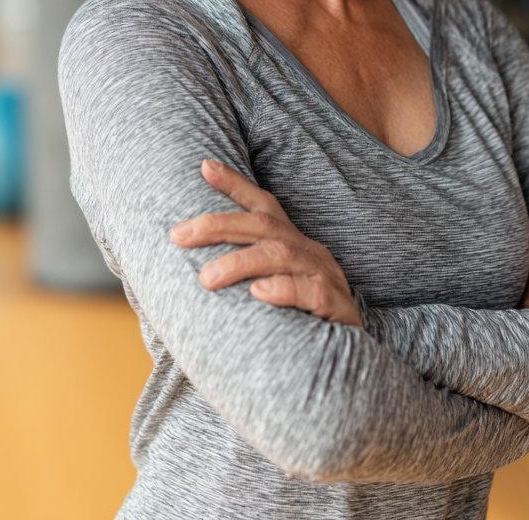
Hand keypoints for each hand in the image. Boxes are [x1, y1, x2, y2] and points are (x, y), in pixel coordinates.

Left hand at [170, 159, 361, 326]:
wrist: (350, 364)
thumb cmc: (301, 324)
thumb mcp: (272, 288)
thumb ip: (243, 276)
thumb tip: (191, 272)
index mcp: (291, 243)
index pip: (262, 206)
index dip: (235, 184)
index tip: (204, 165)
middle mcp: (308, 252)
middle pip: (263, 225)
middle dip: (219, 225)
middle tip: (178, 235)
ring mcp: (324, 276)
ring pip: (282, 255)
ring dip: (241, 262)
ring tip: (207, 277)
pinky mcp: (338, 307)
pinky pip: (313, 293)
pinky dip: (284, 290)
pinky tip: (259, 293)